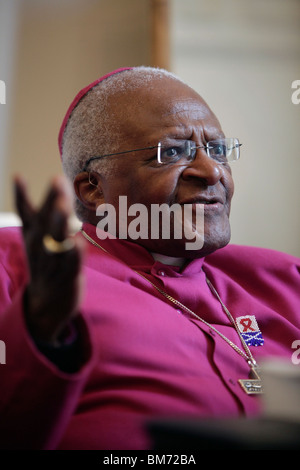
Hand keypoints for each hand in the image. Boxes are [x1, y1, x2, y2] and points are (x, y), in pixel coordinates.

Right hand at [14, 175, 84, 344]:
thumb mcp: (37, 235)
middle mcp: (40, 246)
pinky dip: (74, 254)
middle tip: (57, 180)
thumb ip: (43, 208)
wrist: (45, 303)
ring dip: (61, 223)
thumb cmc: (43, 260)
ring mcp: (53, 261)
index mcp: (32, 234)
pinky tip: (78, 243)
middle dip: (51, 201)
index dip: (20, 195)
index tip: (18, 177)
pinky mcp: (68, 276)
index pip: (25, 212)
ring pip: (57, 240)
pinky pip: (71, 264)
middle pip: (45, 221)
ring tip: (64, 206)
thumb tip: (46, 178)